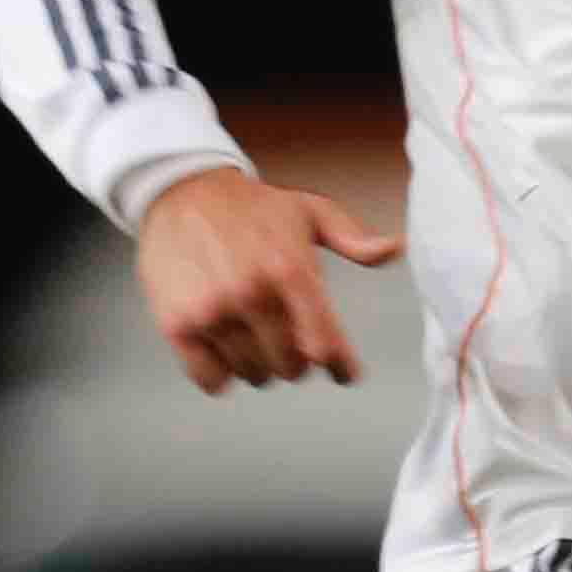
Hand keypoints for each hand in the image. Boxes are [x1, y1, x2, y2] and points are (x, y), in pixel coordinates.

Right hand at [135, 168, 401, 393]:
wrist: (180, 191)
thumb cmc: (251, 207)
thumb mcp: (310, 211)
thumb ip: (353, 237)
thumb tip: (393, 248)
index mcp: (290, 269)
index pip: (325, 341)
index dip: (340, 366)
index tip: (345, 374)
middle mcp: (252, 293)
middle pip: (292, 367)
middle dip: (296, 360)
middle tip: (289, 342)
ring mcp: (212, 311)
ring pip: (254, 375)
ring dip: (260, 366)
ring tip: (255, 338)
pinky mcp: (177, 324)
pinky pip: (211, 379)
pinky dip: (221, 375)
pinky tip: (225, 351)